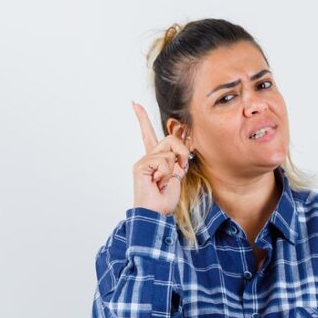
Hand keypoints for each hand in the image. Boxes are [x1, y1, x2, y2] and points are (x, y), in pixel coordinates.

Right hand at [131, 101, 190, 215]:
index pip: (148, 134)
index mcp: (154, 158)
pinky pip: (164, 161)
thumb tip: (184, 147)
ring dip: (175, 168)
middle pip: (170, 139)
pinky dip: (167, 173)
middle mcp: (147, 157)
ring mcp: (143, 161)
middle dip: (182, 153)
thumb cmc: (165, 199)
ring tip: (165, 181)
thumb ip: (178, 160)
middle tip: (180, 170)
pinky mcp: (141, 165)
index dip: (142, 118)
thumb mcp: (177, 176)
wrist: (155, 214)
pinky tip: (159, 183)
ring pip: (169, 151)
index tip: (134, 103)